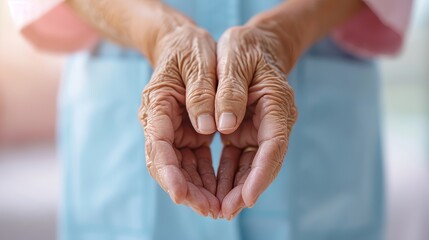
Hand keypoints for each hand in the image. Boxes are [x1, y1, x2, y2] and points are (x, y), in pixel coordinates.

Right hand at [139, 24, 219, 217]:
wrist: (184, 45)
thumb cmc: (189, 49)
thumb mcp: (197, 62)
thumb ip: (200, 92)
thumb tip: (208, 127)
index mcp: (158, 105)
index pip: (159, 145)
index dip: (169, 172)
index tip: (181, 193)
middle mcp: (162, 124)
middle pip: (168, 165)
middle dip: (188, 190)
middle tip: (210, 210)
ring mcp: (175, 131)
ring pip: (182, 169)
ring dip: (198, 190)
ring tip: (219, 208)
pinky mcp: (189, 134)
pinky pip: (196, 161)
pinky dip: (206, 178)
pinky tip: (221, 191)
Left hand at [215, 25, 297, 219]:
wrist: (252, 45)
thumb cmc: (244, 48)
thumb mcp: (235, 59)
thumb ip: (231, 91)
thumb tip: (224, 127)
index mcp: (276, 103)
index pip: (273, 144)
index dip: (261, 173)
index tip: (248, 197)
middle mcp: (272, 121)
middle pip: (263, 162)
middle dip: (245, 188)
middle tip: (226, 211)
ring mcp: (258, 128)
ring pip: (249, 165)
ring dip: (235, 187)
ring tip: (218, 207)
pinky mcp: (244, 131)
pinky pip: (237, 158)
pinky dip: (226, 174)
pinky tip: (215, 189)